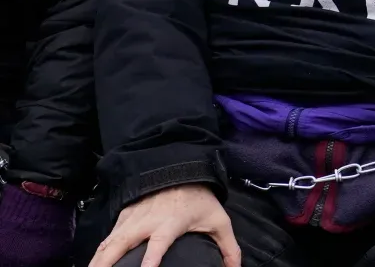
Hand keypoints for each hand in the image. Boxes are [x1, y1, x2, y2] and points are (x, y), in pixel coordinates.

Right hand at [88, 185, 237, 266]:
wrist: (181, 170)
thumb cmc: (200, 199)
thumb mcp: (219, 221)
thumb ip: (228, 248)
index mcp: (171, 223)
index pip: (159, 242)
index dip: (151, 258)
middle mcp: (147, 221)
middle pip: (122, 244)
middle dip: (107, 263)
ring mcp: (132, 219)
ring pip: (109, 243)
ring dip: (98, 261)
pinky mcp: (123, 217)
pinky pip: (107, 238)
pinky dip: (98, 252)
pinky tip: (93, 264)